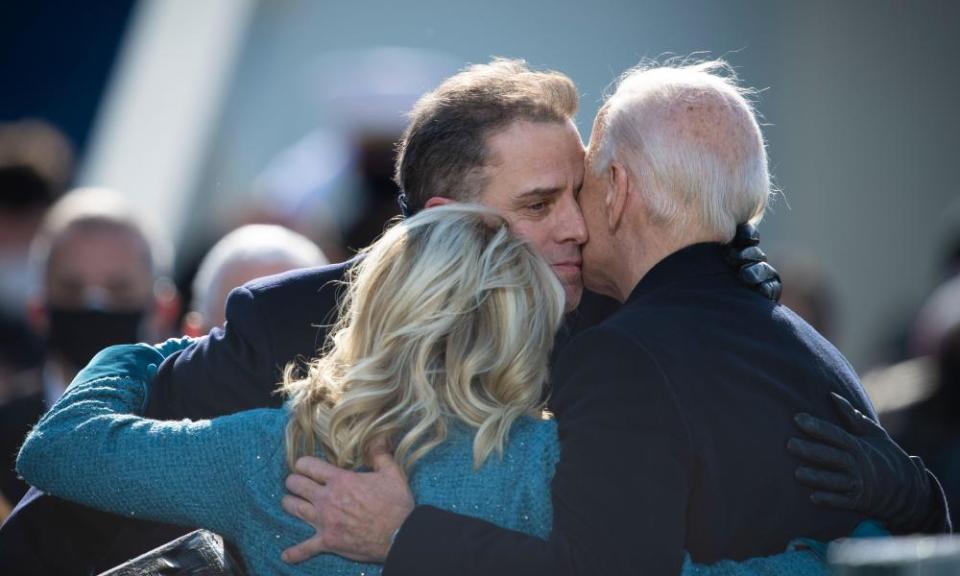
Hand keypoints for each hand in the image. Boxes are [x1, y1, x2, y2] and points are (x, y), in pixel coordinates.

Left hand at [280, 447, 413, 563]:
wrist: (400, 535)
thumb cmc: (396, 504)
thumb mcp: (392, 473)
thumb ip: (380, 453)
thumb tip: (378, 436)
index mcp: (340, 480)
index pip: (307, 465)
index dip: (303, 464)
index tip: (306, 466)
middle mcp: (327, 498)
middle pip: (295, 484)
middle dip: (294, 481)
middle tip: (299, 482)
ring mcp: (324, 521)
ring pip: (293, 508)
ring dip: (290, 503)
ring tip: (292, 502)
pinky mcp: (327, 541)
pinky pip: (305, 548)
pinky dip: (295, 553)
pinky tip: (286, 555)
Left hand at [788, 392, 934, 531]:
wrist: (909, 490)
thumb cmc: (886, 457)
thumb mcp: (874, 434)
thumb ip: (852, 417)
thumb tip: (832, 395)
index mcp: (859, 446)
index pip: (836, 434)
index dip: (818, 426)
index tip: (798, 418)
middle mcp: (857, 465)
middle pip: (832, 456)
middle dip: (811, 450)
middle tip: (789, 444)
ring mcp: (858, 484)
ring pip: (835, 481)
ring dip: (817, 478)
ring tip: (797, 473)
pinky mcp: (858, 502)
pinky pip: (842, 502)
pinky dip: (830, 500)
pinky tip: (814, 497)